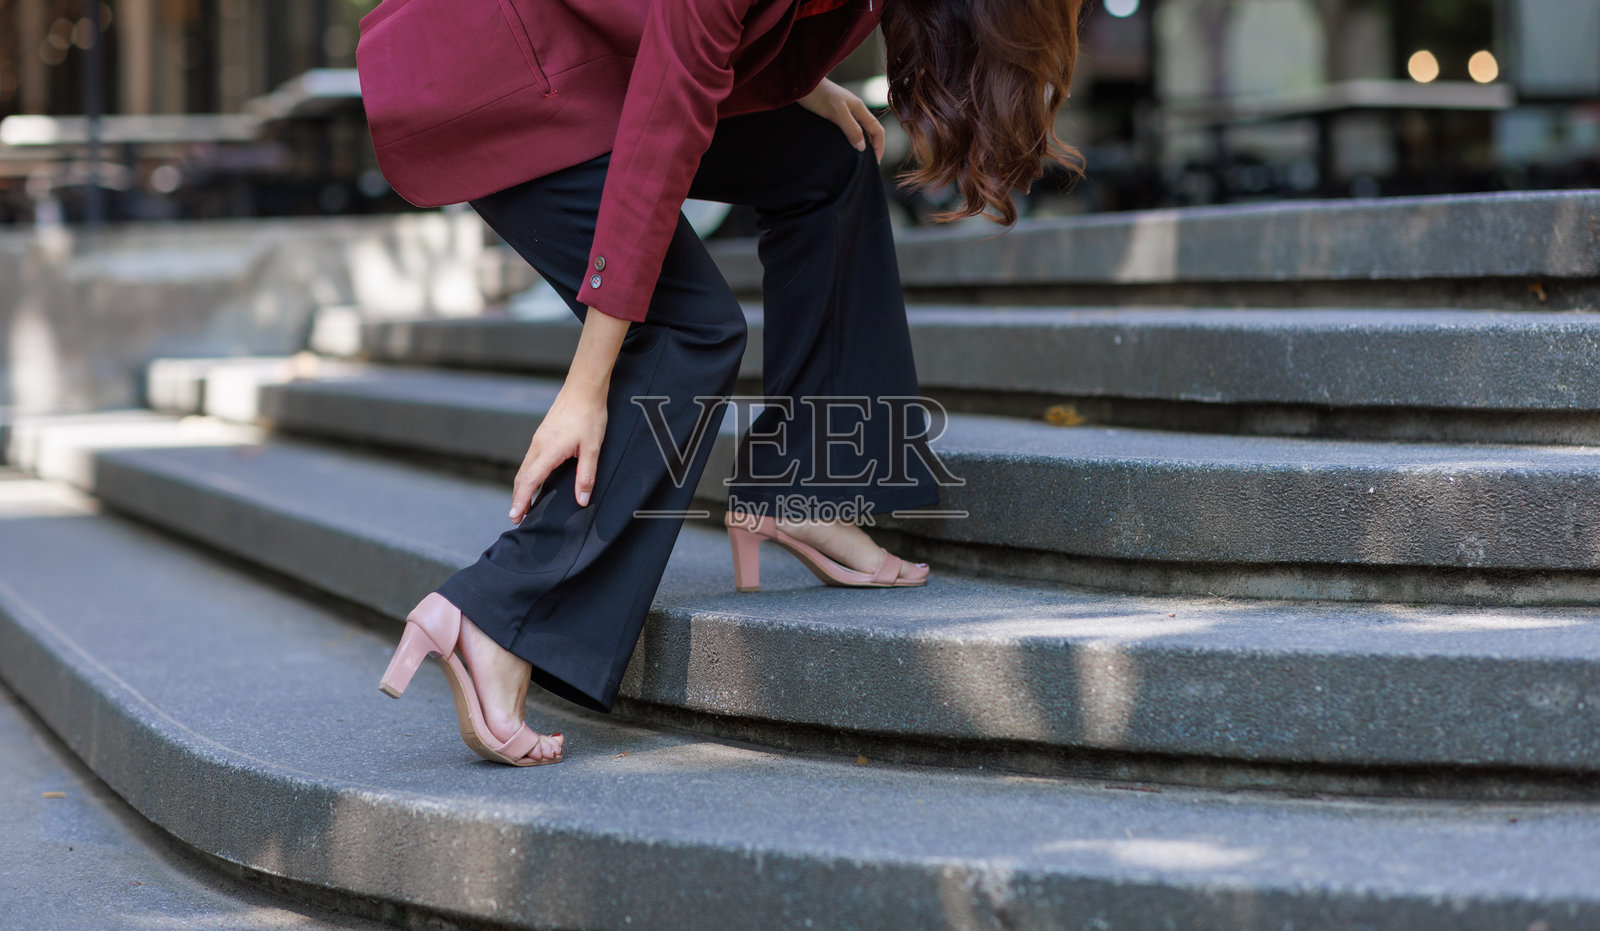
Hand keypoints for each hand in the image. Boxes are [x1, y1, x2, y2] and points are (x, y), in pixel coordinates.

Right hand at [510, 381, 606, 522]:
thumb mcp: (593, 448)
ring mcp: (538, 439)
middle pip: (522, 477)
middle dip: (517, 498)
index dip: (521, 500)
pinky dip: (527, 475)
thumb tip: (582, 500)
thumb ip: (586, 476)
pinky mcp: (542, 435)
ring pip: (524, 468)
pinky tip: (533, 480)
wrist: (584, 388)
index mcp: (549, 450)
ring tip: (523, 504)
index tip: (515, 515)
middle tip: (516, 517)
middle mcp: (539, 445)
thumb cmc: (589, 416)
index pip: (530, 481)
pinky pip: (530, 459)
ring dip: (521, 487)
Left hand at [796, 78, 883, 162]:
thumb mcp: (837, 112)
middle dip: (871, 148)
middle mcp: (854, 110)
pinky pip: (847, 130)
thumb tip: (862, 147)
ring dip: (860, 145)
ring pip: (858, 131)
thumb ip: (851, 128)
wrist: (801, 84)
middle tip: (866, 166)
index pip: (877, 130)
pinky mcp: (833, 114)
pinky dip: (849, 140)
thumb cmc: (818, 94)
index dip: (879, 147)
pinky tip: (842, 149)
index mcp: (860, 108)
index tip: (874, 164)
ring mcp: (844, 112)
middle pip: (870, 132)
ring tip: (855, 160)